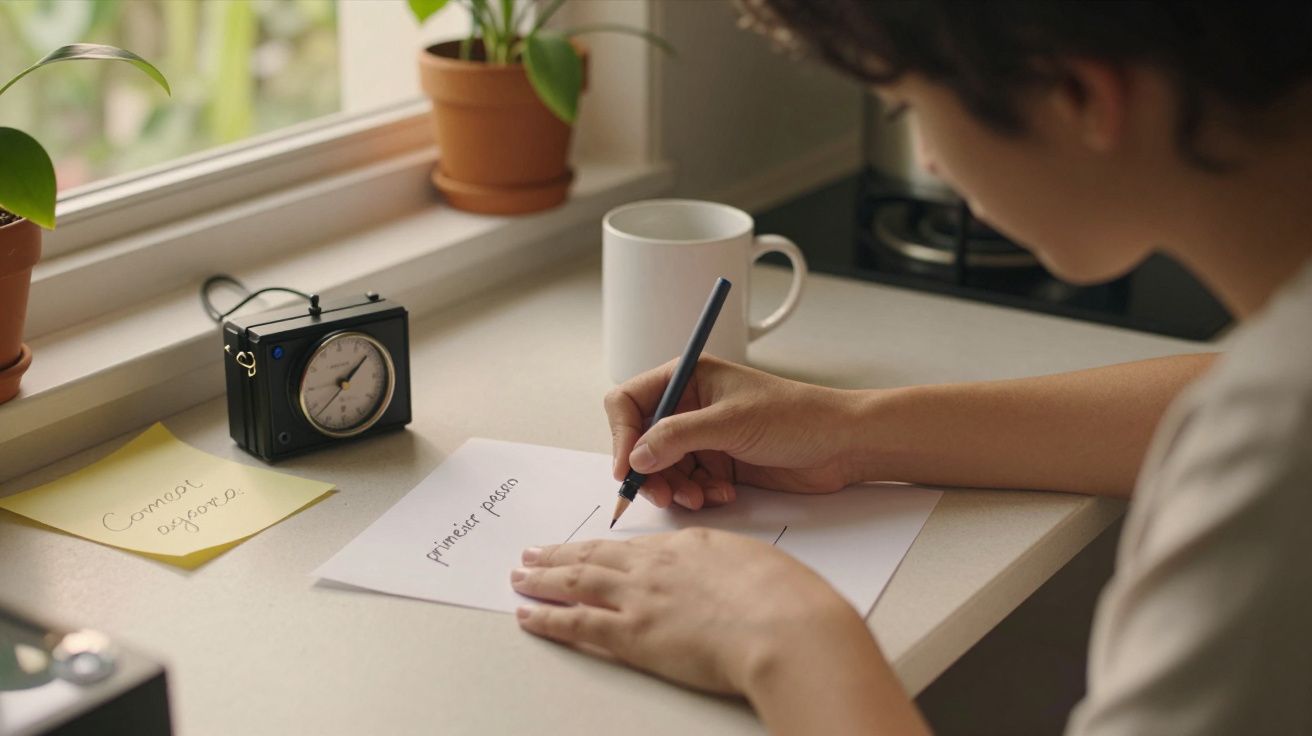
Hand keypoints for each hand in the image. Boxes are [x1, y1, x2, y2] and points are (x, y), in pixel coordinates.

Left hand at [511, 528, 869, 695]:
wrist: (786, 626)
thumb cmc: (787, 601)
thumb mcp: (757, 566)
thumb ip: (729, 566)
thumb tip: (724, 575)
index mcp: (689, 546)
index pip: (635, 545)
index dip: (605, 545)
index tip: (589, 546)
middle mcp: (657, 566)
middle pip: (596, 555)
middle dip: (561, 553)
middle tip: (534, 552)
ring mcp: (640, 598)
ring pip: (576, 582)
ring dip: (542, 578)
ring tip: (519, 575)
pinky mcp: (632, 635)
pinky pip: (576, 623)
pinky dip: (546, 618)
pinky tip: (527, 615)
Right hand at [605, 356, 864, 509]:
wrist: (842, 445)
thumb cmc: (797, 416)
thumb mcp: (731, 422)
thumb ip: (677, 436)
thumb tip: (635, 456)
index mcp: (688, 378)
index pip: (629, 402)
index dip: (622, 435)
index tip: (627, 468)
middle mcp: (690, 406)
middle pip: (641, 442)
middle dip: (650, 471)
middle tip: (663, 495)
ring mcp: (704, 437)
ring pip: (663, 469)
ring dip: (676, 488)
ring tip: (701, 497)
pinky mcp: (719, 463)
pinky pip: (689, 484)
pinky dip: (699, 494)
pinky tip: (723, 494)